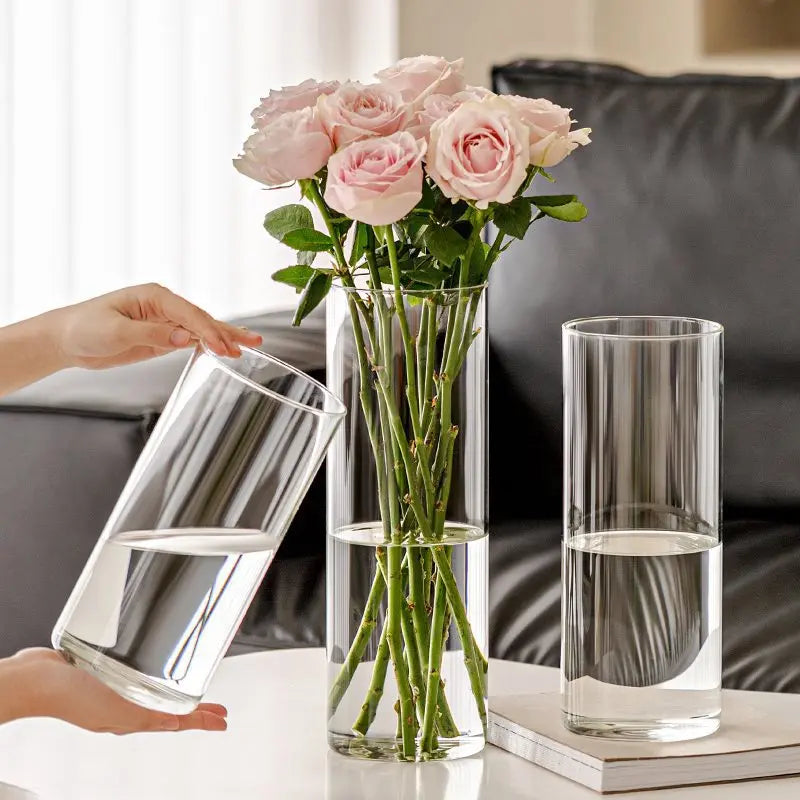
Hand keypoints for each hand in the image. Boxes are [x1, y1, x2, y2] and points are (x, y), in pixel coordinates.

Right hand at [6, 649, 227, 733]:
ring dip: (175, 694)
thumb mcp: (115, 709)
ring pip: (154, 695)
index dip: (200, 721)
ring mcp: (114, 692)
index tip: (221, 721)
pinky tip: (154, 671)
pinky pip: (135, 679)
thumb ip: (145, 716)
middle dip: (195, 710)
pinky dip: (150, 678)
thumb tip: (176, 723)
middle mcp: (124, 707)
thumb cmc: (71, 696)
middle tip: (218, 709)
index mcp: (129, 718)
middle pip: (169, 710)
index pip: (175, 722)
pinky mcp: (105, 674)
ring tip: (193, 693)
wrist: (38, 679)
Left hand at [53, 283, 262, 368]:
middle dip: (226, 332)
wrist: (66, 339)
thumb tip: (185, 338)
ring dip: (224, 338)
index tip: (223, 348)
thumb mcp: (116, 332)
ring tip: (250, 344)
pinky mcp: (162, 337)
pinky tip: (226, 349)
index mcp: (154, 296)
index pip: (190, 314)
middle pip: (202, 319)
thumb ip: (152, 334)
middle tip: (252, 343)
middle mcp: (163, 306)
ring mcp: (165, 322)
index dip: (209, 331)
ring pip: (201, 329)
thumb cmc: (85, 328)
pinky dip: (210, 345)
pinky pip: (192, 340)